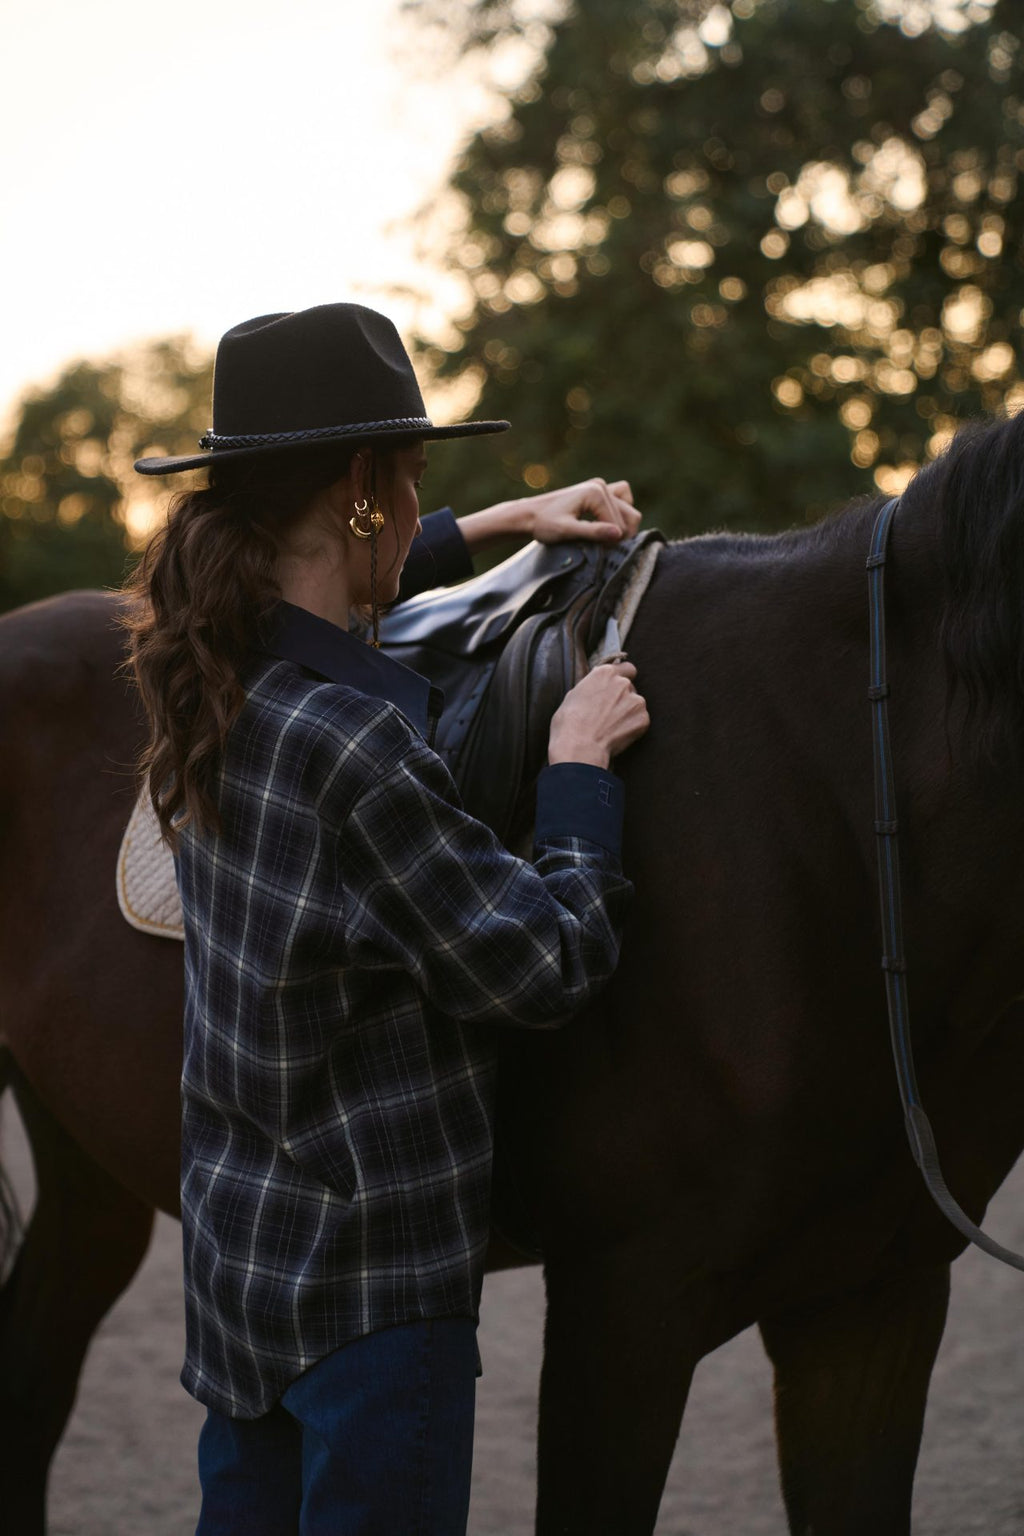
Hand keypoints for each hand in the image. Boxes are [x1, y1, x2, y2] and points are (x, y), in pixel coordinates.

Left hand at [526, 479, 640, 544]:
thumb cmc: (543, 524)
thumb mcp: (567, 531)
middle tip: (603, 548)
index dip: (611, 542)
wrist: (529, 515)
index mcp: (595, 492)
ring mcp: (600, 486)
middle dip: (620, 535)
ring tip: (607, 539)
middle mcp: (600, 485)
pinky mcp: (598, 491)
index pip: (619, 524)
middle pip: (629, 515)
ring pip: (628, 508)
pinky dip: (620, 514)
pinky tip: (607, 525)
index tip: (598, 552)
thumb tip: (618, 534)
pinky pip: (622, 500)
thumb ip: (593, 532)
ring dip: (623, 525)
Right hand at [547, 661, 649, 768]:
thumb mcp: (573, 695)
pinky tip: (617, 734)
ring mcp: (636, 700)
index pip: (626, 668)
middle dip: (623, 697)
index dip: (622, 677)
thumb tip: (596, 690)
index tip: (617, 688)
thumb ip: (591, 687)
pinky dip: (633, 727)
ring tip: (611, 726)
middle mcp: (623, 683)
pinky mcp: (643, 718)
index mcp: (605, 673)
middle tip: (609, 713)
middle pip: (630, 687)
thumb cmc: (569, 723)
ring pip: (636, 704)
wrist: (580, 746)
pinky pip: (640, 720)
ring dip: (628, 712)